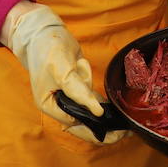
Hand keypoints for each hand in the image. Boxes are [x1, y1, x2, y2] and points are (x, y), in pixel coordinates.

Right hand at [1, 1, 124, 143]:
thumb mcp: (62, 70)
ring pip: (89, 109)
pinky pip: (91, 97)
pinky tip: (111, 107)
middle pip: (83, 123)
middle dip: (102, 129)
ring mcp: (69, 95)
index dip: (94, 130)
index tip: (116, 132)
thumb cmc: (47, 50)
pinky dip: (100, 99)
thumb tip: (96, 112)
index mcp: (50, 106)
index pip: (75, 124)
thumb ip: (77, 91)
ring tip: (109, 108)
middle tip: (123, 135)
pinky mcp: (78, 85)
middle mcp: (59, 104)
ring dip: (102, 110)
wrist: (44, 31)